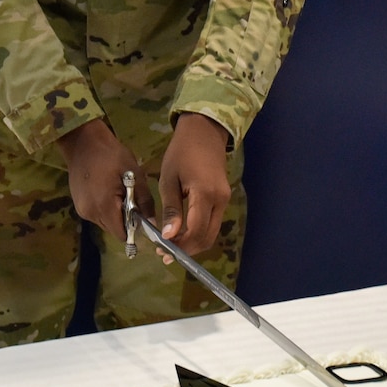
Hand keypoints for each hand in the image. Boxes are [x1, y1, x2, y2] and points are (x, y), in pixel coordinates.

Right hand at [57, 119, 139, 240]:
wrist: (83, 142)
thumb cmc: (112, 155)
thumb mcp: (135, 174)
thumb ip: (145, 201)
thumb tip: (153, 222)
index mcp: (104, 206)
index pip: (121, 234)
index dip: (133, 230)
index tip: (141, 218)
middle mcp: (90, 213)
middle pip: (113, 229)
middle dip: (125, 221)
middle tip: (132, 202)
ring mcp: (82, 210)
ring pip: (105, 223)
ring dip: (115, 215)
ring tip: (120, 195)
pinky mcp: (78, 205)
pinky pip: (97, 215)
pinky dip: (105, 209)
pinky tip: (109, 192)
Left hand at [157, 113, 231, 257]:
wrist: (204, 132)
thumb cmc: (181, 152)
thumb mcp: (168, 179)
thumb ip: (170, 209)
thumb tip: (168, 236)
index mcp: (205, 194)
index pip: (195, 230)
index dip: (180, 245)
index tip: (161, 251)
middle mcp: (220, 201)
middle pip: (207, 237)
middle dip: (186, 249)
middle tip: (164, 253)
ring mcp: (224, 200)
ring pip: (211, 233)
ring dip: (192, 243)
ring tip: (170, 245)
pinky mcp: (223, 199)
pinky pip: (212, 223)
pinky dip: (198, 233)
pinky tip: (181, 232)